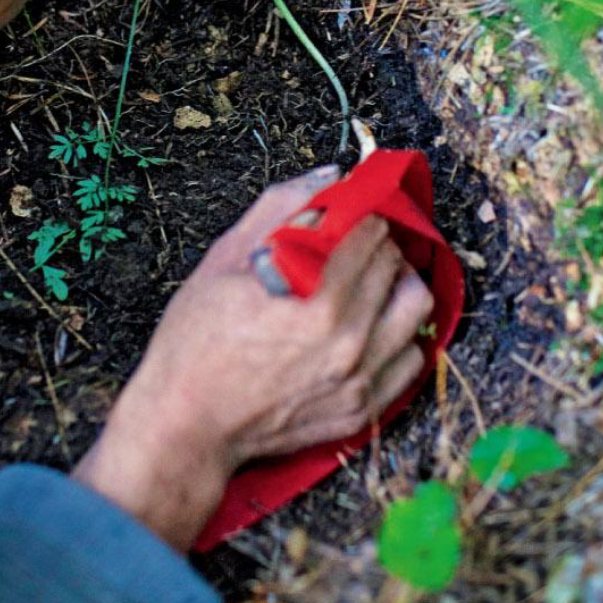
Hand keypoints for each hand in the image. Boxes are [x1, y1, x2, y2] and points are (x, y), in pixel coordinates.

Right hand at [74, 169, 430, 550]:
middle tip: (356, 243)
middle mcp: (349, 344)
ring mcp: (360, 382)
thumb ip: (281, 210)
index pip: (370, 235)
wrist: (186, 426)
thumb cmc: (195, 343)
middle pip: (396, 267)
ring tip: (370, 281)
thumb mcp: (224, 261)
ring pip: (416, 309)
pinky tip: (369, 324)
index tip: (350, 215)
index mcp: (317, 302)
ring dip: (397, 283)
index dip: (361, 215)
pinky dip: (397, 332)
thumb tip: (331, 176)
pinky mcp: (363, 410)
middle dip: (379, 245)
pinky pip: (411, 358)